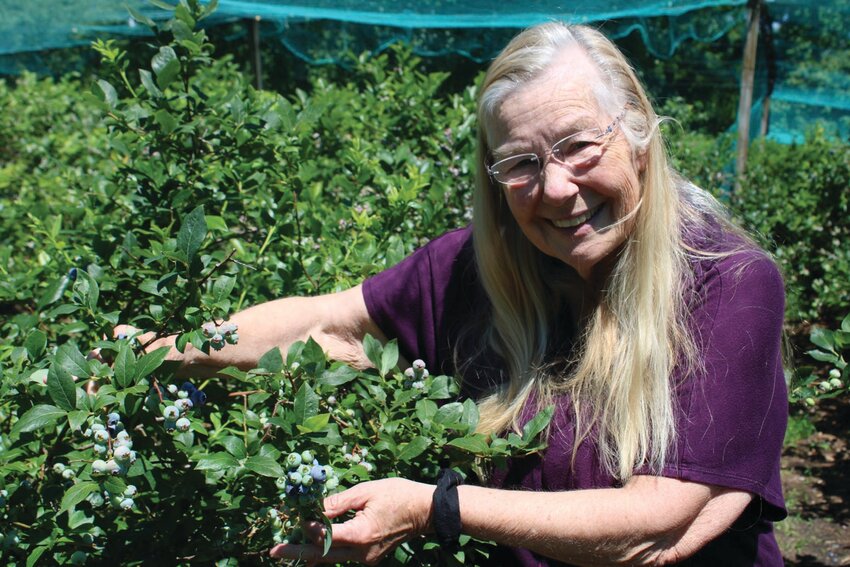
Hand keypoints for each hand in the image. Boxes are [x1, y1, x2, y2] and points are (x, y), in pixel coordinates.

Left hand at [269, 478, 433, 564]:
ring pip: (332, 558)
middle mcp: (362, 552)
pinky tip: (313, 551)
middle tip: (274, 550)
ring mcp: (367, 557)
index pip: (325, 535)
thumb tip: (314, 508)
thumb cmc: (399, 494)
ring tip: (288, 549)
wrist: (426, 511)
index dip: (307, 525)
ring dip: (311, 552)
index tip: (295, 514)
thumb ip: (338, 502)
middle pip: (323, 554)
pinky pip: (343, 556)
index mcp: (361, 534)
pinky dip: (328, 551)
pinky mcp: (370, 557)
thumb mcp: (366, 491)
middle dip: (297, 552)